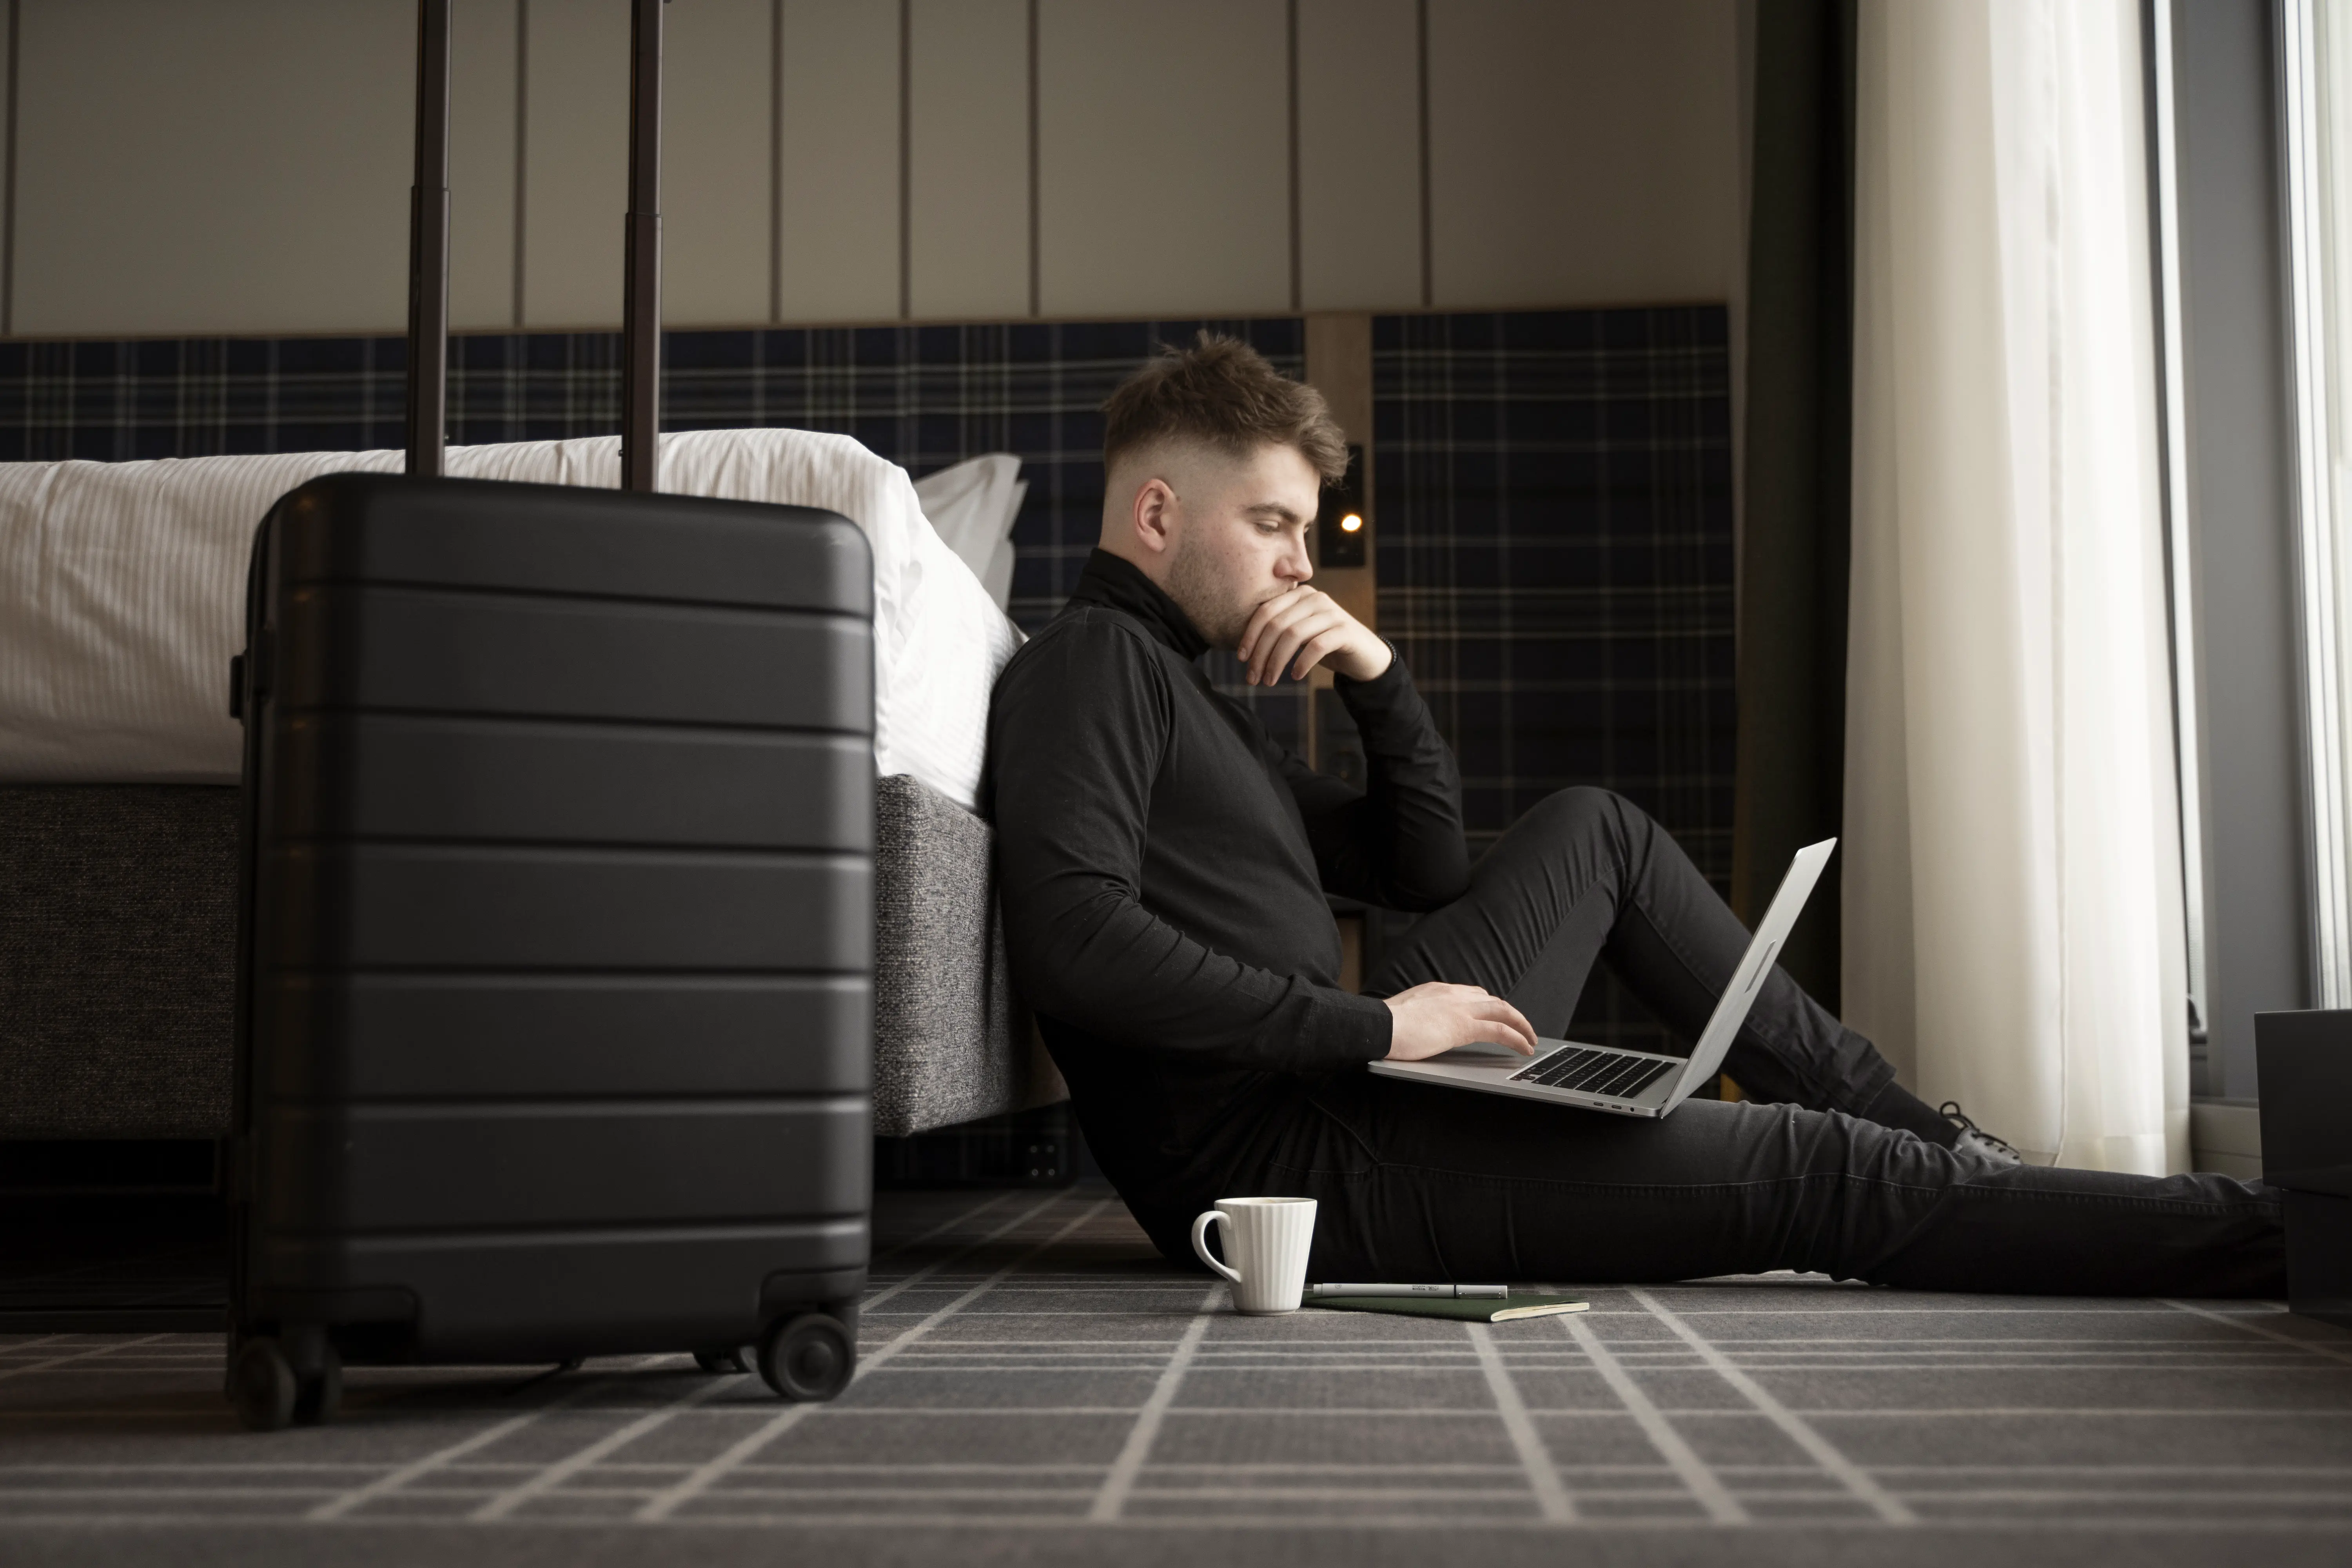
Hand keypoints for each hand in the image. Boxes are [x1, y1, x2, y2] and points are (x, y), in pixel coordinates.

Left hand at [1237, 585, 1392, 685]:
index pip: (1266, 611)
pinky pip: (1316, 646)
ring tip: (1269, 681)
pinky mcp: (1345, 630)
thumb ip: (1278, 631)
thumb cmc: (1325, 646)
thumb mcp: (1299, 634)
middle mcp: (1315, 598)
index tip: (1242, 658)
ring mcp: (1331, 612)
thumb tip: (1244, 649)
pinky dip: (1302, 662)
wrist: (1364, 655)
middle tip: (1253, 678)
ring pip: (1293, 635)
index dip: (1250, 635)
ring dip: (1276, 661)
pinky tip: (1295, 676)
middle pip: (1277, 624)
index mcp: (1299, 595)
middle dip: (1260, 653)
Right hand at [1381, 982, 1538, 1060]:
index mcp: (1437, 990)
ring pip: (1503, 1011)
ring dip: (1521, 1025)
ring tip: (1530, 1039)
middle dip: (1510, 1014)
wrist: (1377, 1025)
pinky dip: (1517, 1038)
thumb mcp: (1404, 1014)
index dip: (1489, 1006)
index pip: (1472, 994)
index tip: (1497, 1016)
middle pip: (1492, 1000)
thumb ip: (1419, 1016)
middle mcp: (1452, 994)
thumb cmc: (1382, 1025)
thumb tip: (1419, 1026)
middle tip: (1521, 1028)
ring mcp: (1459, 1008)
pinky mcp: (1462, 1026)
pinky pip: (1500, 1030)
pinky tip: (1524, 1048)